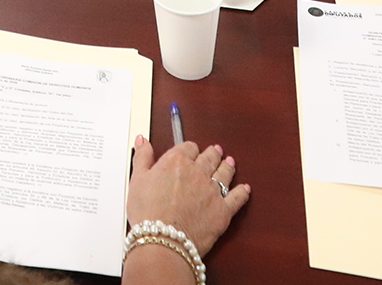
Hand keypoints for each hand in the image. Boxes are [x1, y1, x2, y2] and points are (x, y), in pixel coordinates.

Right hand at [126, 136, 248, 257]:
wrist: (163, 240)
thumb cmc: (147, 213)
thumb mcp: (137, 180)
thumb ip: (142, 157)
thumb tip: (142, 141)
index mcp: (176, 162)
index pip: (188, 147)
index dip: (190, 148)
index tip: (190, 150)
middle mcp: (198, 172)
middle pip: (209, 157)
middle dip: (212, 153)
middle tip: (215, 151)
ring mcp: (212, 191)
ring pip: (224, 173)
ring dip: (228, 166)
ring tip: (230, 163)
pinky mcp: (223, 211)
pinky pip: (237, 198)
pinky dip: (242, 192)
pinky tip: (245, 189)